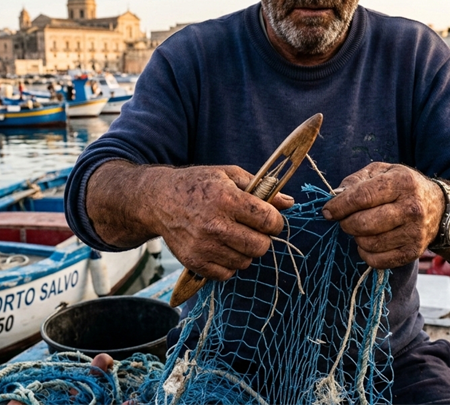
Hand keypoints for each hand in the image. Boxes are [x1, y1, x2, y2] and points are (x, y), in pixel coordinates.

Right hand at [152, 165, 293, 280]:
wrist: (159, 200)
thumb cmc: (198, 184)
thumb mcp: (229, 175)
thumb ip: (261, 188)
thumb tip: (289, 203)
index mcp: (226, 199)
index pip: (269, 220)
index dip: (276, 221)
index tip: (270, 219)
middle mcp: (214, 225)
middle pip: (260, 246)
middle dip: (263, 238)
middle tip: (252, 229)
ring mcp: (203, 247)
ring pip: (246, 261)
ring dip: (245, 250)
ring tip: (233, 235)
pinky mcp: (195, 262)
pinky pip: (228, 273)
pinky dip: (229, 263)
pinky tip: (221, 247)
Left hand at [322, 163, 443, 268]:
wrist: (438, 208)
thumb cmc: (402, 187)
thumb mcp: (383, 172)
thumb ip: (356, 181)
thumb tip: (335, 197)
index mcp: (402, 182)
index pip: (362, 196)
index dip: (339, 206)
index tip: (327, 211)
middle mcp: (411, 207)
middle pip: (364, 223)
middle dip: (346, 223)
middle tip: (345, 220)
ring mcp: (414, 232)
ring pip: (369, 243)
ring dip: (356, 238)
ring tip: (360, 229)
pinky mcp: (413, 252)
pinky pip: (378, 260)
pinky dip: (366, 253)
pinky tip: (369, 243)